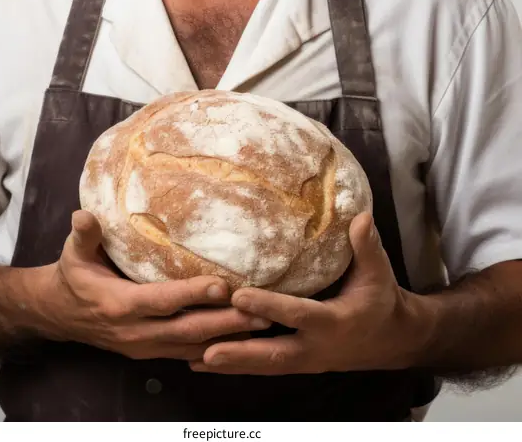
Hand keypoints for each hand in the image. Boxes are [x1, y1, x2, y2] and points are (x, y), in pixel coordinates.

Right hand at [33, 210, 270, 360]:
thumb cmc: (73, 277)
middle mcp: (137, 332)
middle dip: (226, 322)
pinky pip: (189, 354)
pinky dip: (216, 349)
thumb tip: (83, 214)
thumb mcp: (73, 253)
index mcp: (121, 305)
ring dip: (229, 337)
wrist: (60, 315)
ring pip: (194, 346)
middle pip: (188, 330)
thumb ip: (84, 235)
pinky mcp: (153, 352)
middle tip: (262, 311)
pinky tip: (243, 342)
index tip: (222, 285)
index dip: (192, 295)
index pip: (162, 301)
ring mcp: (147, 346)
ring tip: (264, 324)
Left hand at [189, 212, 427, 374]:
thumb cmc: (381, 300)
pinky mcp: (297, 364)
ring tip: (193, 360)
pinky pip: (264, 368)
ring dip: (231, 365)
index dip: (269, 307)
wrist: (393, 341)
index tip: (239, 296)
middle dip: (240, 352)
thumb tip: (360, 217)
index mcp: (333, 322)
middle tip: (207, 350)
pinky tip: (206, 363)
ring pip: (264, 367)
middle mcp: (316, 348)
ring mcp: (305, 362)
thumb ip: (366, 246)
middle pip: (273, 355)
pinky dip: (237, 367)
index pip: (297, 315)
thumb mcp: (378, 273)